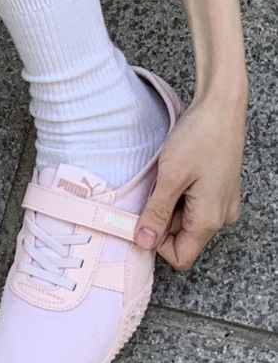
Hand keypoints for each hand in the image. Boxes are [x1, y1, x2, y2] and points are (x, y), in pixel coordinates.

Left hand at [134, 90, 246, 270]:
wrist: (222, 106)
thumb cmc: (200, 137)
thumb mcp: (170, 178)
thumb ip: (156, 214)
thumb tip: (143, 242)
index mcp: (209, 220)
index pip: (179, 256)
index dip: (155, 244)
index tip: (140, 220)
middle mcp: (220, 217)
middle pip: (180, 239)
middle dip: (159, 222)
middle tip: (152, 193)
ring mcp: (221, 204)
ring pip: (183, 222)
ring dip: (167, 207)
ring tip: (165, 180)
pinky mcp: (218, 191)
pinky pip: (191, 206)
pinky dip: (177, 197)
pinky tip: (174, 176)